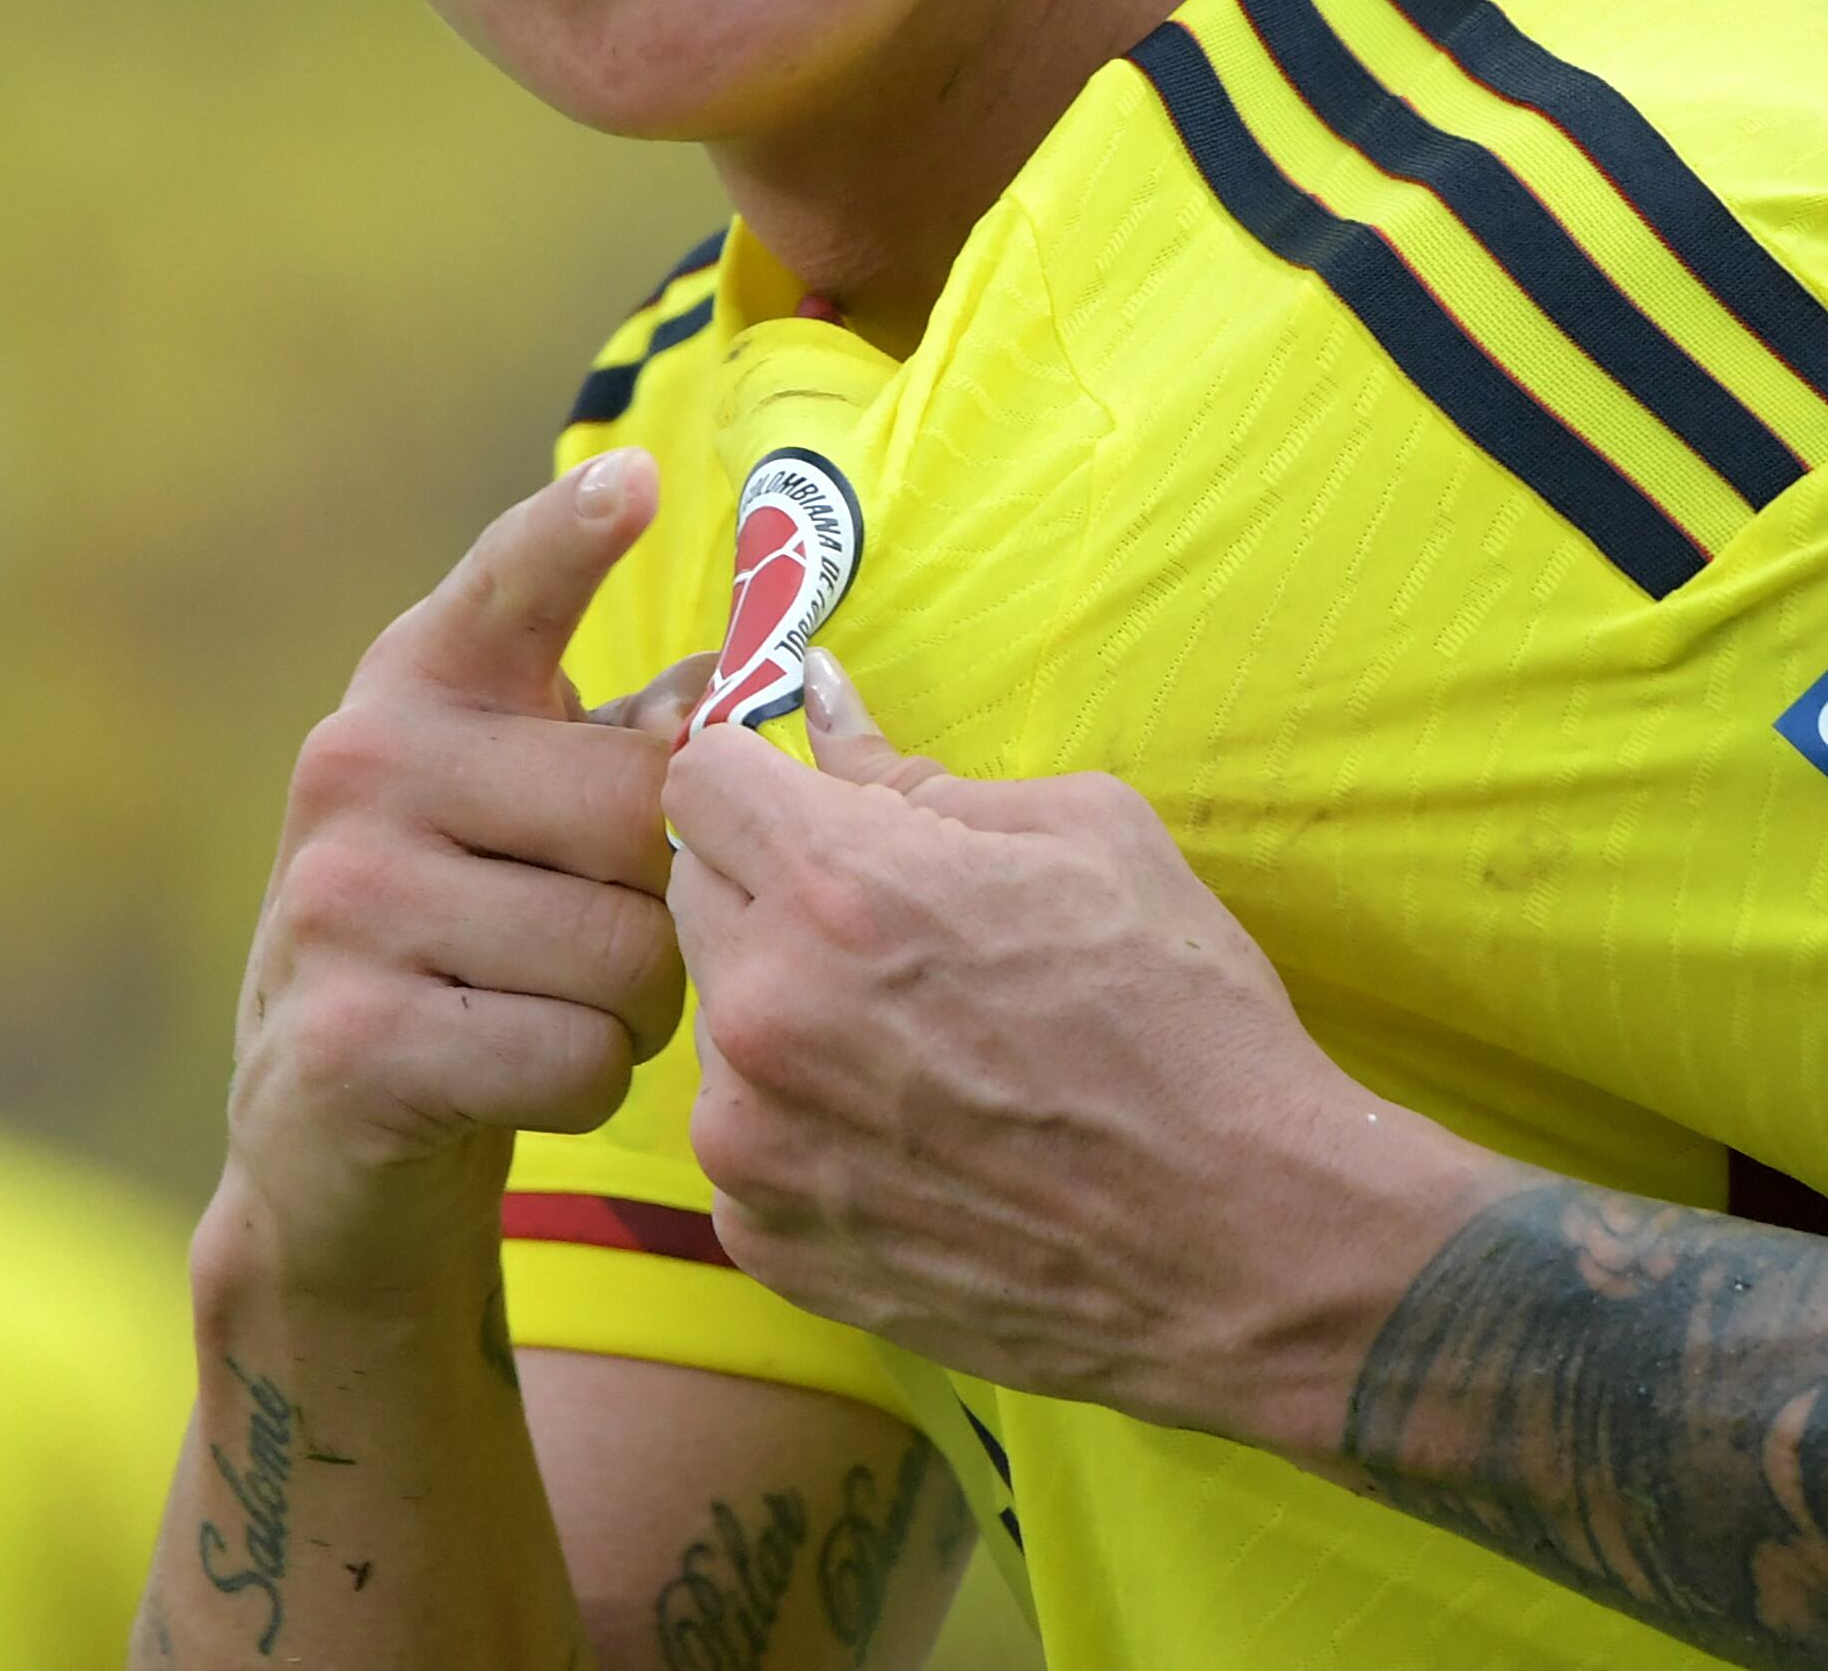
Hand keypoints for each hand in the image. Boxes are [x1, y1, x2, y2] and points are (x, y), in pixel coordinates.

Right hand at [213, 451, 707, 1298]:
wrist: (323, 1132)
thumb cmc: (474, 927)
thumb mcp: (525, 802)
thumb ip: (631, 732)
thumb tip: (759, 670)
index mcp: (416, 685)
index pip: (508, 586)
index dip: (574, 534)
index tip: (640, 477)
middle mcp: (359, 767)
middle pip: (643, 808)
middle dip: (673, 894)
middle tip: (613, 930)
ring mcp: (344, 904)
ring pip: (626, 949)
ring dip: (642, 1004)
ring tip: (562, 1001)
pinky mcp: (356, 1044)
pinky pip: (581, 1055)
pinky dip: (592, 1083)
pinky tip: (520, 1070)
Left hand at [664, 652, 1498, 1463]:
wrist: (1249, 1245)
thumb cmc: (1184, 1018)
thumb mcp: (1083, 832)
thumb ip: (914, 768)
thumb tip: (823, 698)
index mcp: (837, 886)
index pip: (698, 775)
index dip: (759, 772)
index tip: (808, 800)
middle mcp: (768, 1012)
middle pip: (695, 888)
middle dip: (772, 881)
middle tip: (887, 923)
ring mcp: (756, 1143)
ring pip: (721, 1017)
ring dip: (787, 1005)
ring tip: (920, 1041)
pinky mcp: (770, 1243)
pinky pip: (746, 1134)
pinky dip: (805, 1120)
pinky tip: (915, 1131)